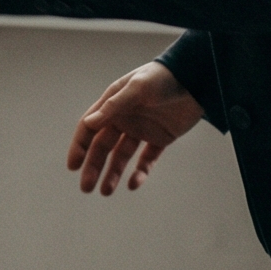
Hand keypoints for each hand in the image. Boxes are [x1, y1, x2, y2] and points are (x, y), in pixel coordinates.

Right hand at [68, 61, 203, 194]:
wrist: (197, 78)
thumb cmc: (164, 78)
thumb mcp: (138, 88)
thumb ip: (114, 106)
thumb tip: (89, 124)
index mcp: (114, 105)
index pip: (89, 128)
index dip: (80, 147)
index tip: (73, 166)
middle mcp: (124, 118)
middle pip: (103, 146)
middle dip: (94, 167)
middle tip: (86, 188)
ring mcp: (142, 129)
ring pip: (122, 156)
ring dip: (113, 173)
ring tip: (106, 192)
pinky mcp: (161, 137)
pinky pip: (147, 158)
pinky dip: (140, 172)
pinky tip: (133, 184)